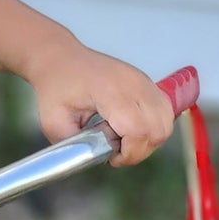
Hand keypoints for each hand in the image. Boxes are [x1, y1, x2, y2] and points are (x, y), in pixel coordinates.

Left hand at [26, 46, 175, 166]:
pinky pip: (164, 112)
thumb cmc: (57, 85)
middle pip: (158, 129)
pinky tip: (131, 128)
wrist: (62, 59)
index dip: (130, 153)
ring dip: (149, 139)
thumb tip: (92, 161)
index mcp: (109, 92)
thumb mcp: (53, 121)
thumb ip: (73, 146)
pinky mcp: (147, 83)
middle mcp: (133, 84)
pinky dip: (153, 127)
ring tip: (123, 139)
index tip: (112, 158)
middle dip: (140, 150)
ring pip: (165, 122)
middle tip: (117, 151)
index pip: (139, 130)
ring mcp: (143, 82)